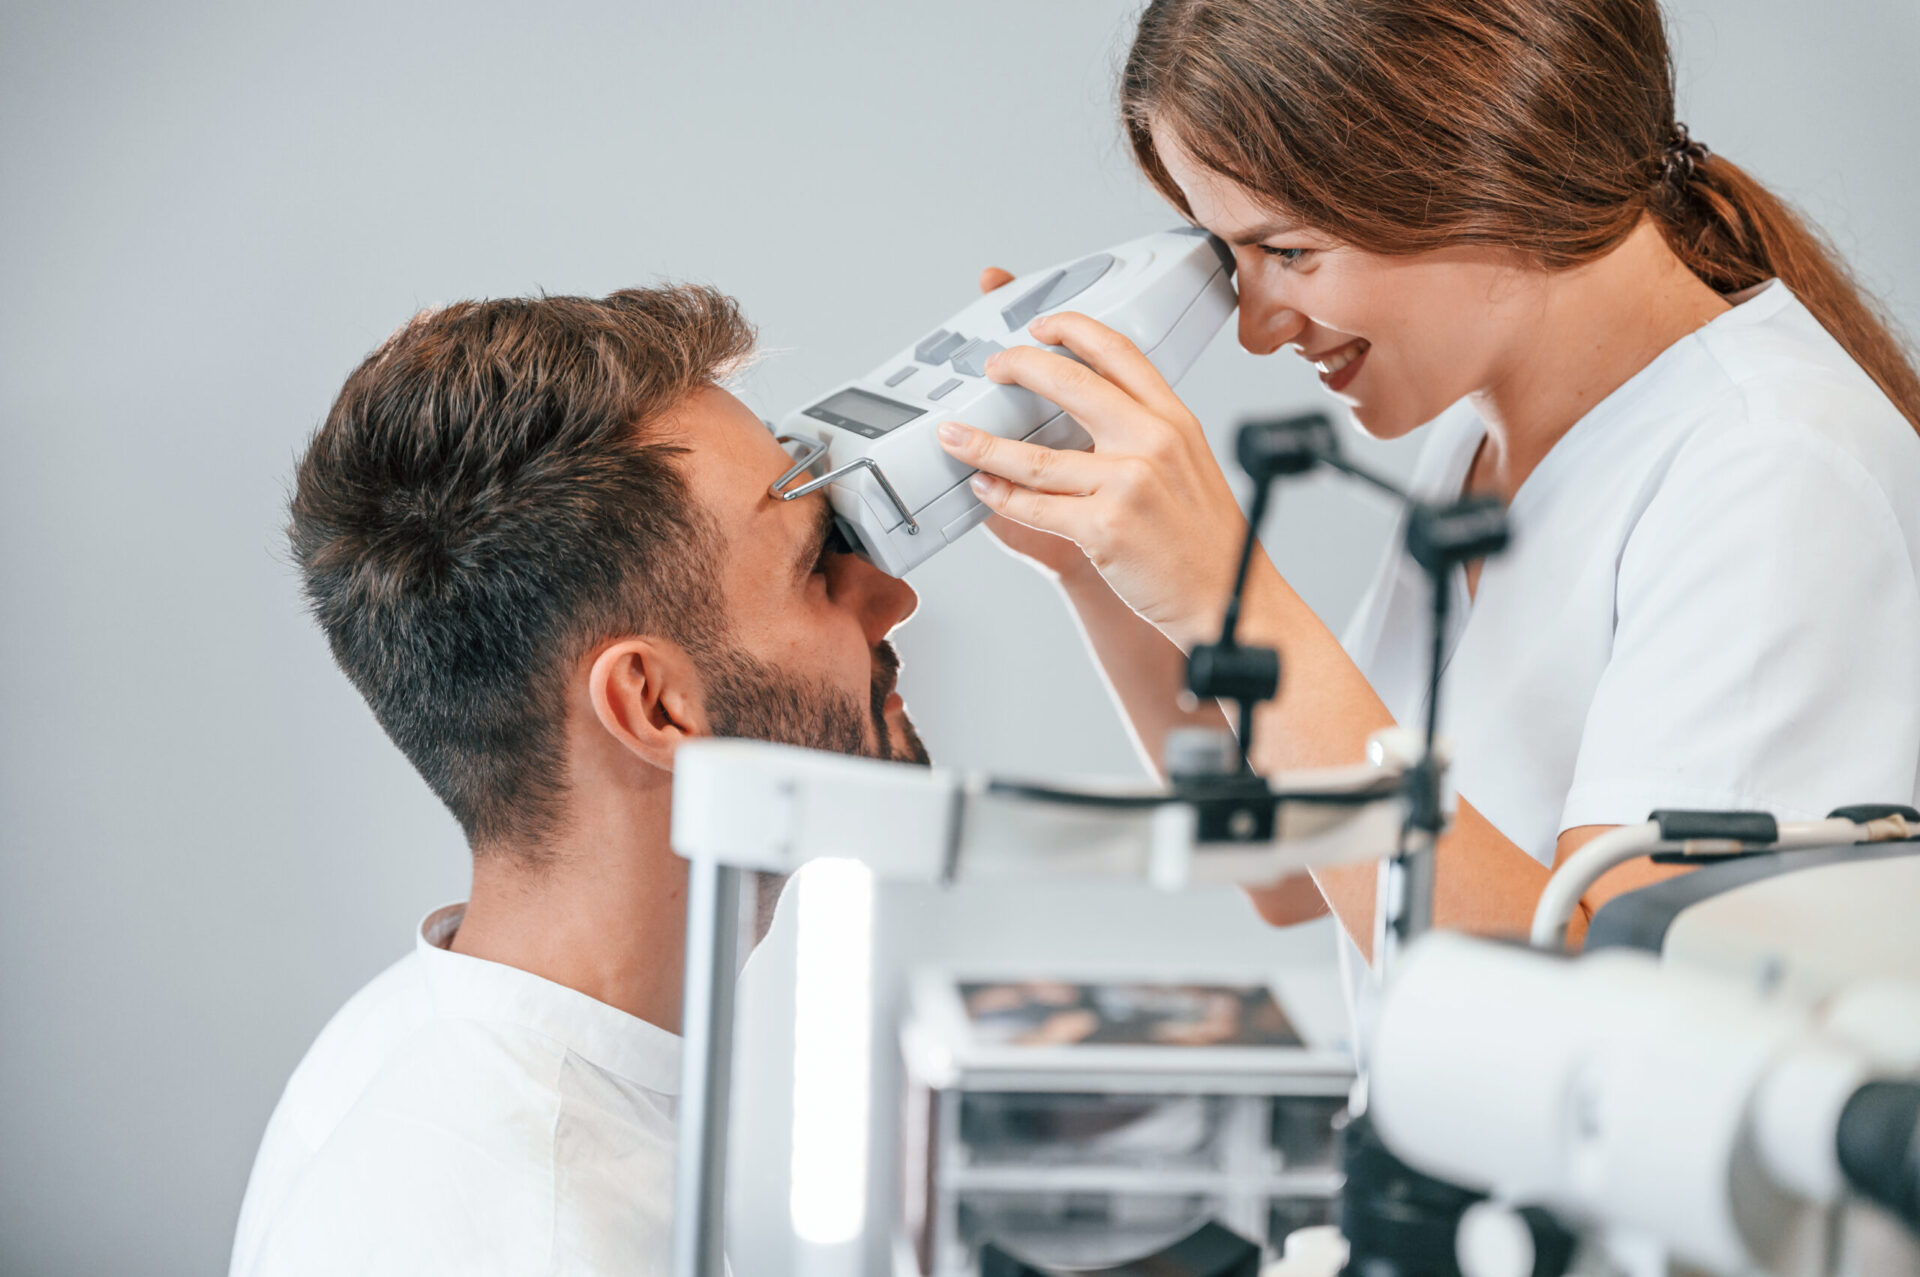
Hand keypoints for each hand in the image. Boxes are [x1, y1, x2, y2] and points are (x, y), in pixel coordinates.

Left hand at [937, 310, 1247, 645]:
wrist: (1228, 597)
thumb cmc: (1204, 539)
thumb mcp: (1187, 464)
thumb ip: (1143, 434)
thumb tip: (1080, 416)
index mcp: (1173, 419)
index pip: (1117, 351)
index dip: (1072, 328)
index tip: (1040, 326)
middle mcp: (1152, 442)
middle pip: (1067, 383)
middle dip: (1017, 366)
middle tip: (992, 368)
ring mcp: (1128, 483)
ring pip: (1034, 456)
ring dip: (982, 444)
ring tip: (954, 436)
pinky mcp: (1104, 528)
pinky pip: (1035, 506)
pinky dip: (1000, 497)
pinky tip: (984, 488)